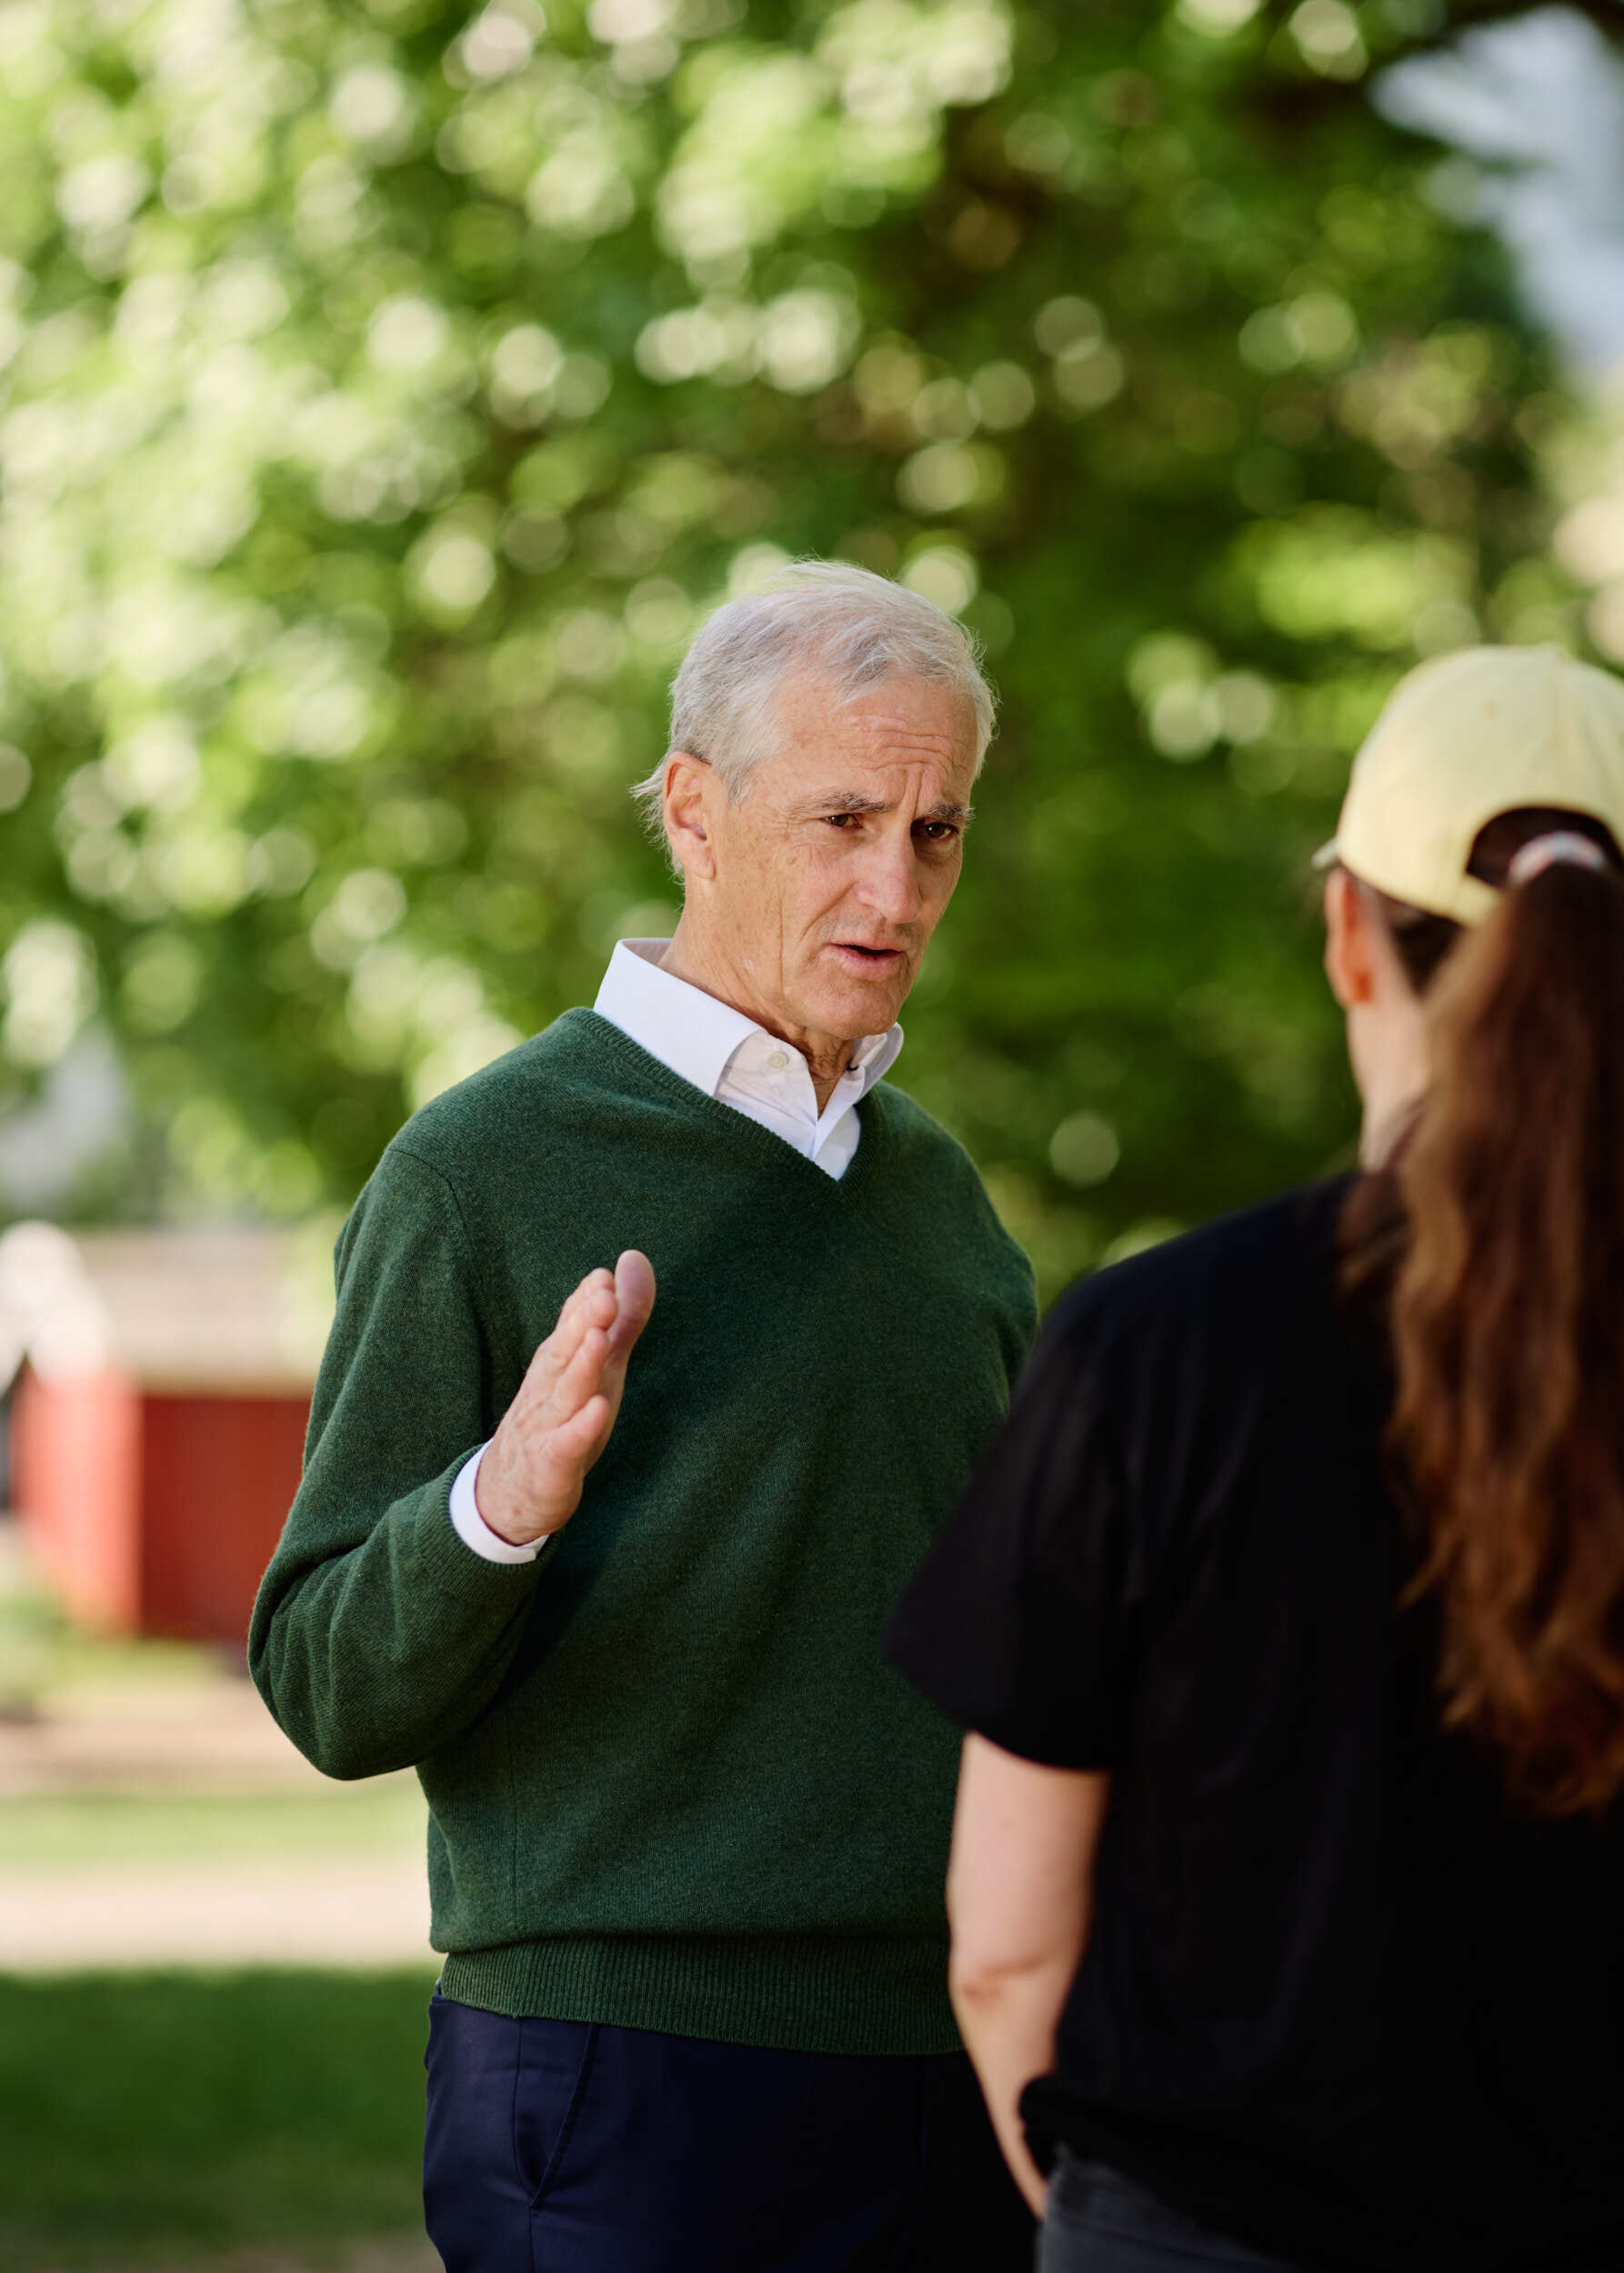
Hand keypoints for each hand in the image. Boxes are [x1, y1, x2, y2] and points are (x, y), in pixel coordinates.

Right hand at [475, 1250, 656, 1545]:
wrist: (510, 1489)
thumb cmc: (561, 1417)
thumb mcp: (599, 1365)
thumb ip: (621, 1317)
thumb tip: (633, 1259)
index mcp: (560, 1361)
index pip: (571, 1326)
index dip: (586, 1302)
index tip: (603, 1277)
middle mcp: (549, 1387)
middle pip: (563, 1352)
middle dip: (583, 1323)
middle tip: (603, 1296)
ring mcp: (547, 1424)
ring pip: (564, 1392)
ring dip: (581, 1366)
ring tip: (600, 1340)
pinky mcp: (552, 1464)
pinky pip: (566, 1444)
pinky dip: (581, 1427)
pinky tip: (597, 1409)